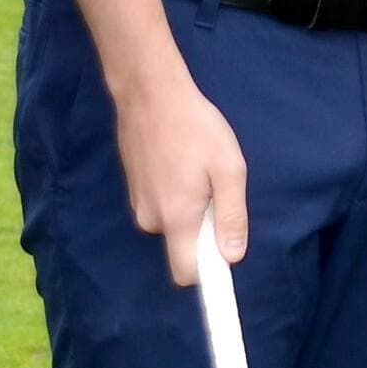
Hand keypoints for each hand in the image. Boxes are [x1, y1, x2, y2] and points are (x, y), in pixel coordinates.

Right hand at [113, 72, 248, 285]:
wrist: (150, 94)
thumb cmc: (195, 127)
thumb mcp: (228, 168)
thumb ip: (231, 215)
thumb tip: (232, 256)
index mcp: (177, 217)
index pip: (186, 273)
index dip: (208, 273)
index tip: (223, 264)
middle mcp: (151, 219)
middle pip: (183, 246)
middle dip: (202, 229)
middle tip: (215, 189)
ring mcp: (138, 204)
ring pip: (172, 224)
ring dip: (189, 208)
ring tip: (196, 169)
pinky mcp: (133, 190)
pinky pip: (161, 207)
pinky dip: (174, 195)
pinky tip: (180, 163)